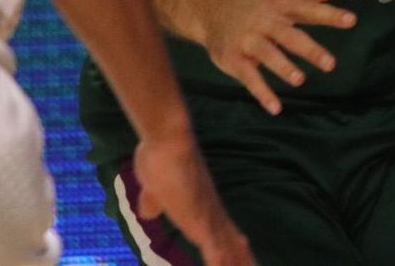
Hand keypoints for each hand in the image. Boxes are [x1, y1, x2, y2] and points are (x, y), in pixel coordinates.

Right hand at [133, 130, 256, 265]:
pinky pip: (216, 254)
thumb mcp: (152, 188)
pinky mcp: (202, 223)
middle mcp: (213, 215)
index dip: (235, 249)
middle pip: (235, 247)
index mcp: (204, 209)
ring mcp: (209, 220)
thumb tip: (148, 211)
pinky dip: (221, 264)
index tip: (246, 256)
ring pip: (230, 254)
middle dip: (244, 261)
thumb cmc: (159, 158)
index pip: (224, 235)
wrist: (167, 141)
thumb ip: (153, 201)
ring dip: (238, 264)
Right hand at [199, 0, 355, 114]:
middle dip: (308, 48)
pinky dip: (261, 92)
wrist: (212, 9)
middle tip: (330, 64)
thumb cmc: (260, 2)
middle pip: (288, 34)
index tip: (351, 20)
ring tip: (299, 80)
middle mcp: (265, 21)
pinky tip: (275, 108)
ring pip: (266, 53)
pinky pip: (248, 77)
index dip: (329, 14)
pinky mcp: (234, 58)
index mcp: (281, 4)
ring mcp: (247, 40)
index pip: (308, 8)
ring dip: (282, 66)